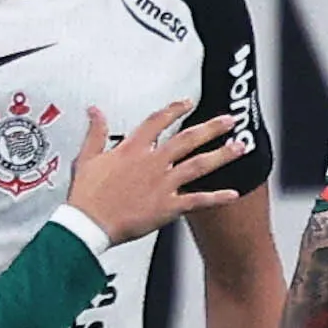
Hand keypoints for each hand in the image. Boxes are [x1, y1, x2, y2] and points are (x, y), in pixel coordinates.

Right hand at [63, 101, 251, 242]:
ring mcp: (162, 184)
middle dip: (212, 127)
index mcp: (132, 149)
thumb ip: (96, 132)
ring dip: (222, 155)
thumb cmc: (86, 195)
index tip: (188, 103)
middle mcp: (152, 162)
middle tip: (230, 120)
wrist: (88, 224)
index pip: (158, 121)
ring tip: (240, 147)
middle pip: (187, 139)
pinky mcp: (167, 206)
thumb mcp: (87, 158)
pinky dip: (217, 197)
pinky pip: (198, 200)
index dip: (175, 109)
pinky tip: (234, 193)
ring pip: (199, 164)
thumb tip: (95, 111)